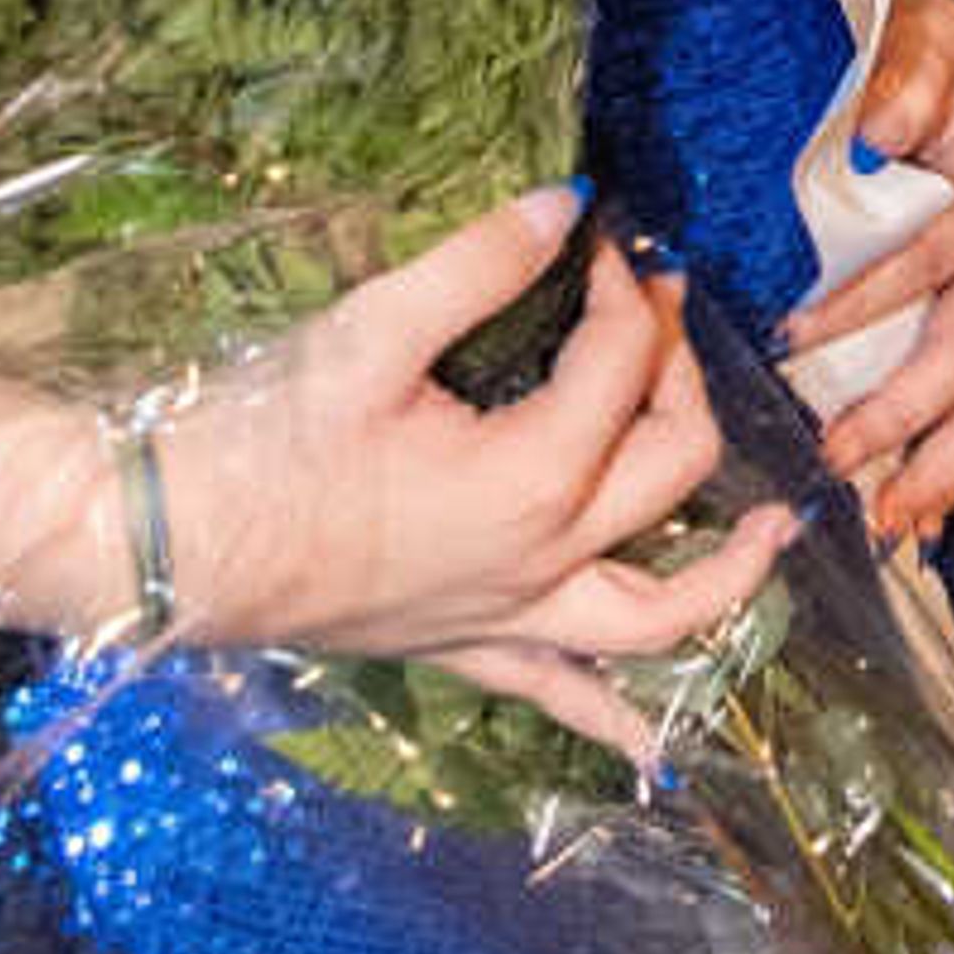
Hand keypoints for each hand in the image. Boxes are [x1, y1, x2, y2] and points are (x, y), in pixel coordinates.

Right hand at [164, 189, 788, 691]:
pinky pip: (564, 701)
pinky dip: (620, 719)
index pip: (619, 361)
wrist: (178, 544)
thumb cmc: (265, 438)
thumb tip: (566, 204)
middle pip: (670, 464)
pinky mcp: (465, 652)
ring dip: (729, 576)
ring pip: (659, 614)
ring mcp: (512, 619)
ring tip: (775, 534)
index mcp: (534, 475)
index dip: (620, 286)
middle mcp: (546, 560)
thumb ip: (479, 264)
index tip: (595, 235)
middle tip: (653, 315)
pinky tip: (658, 749)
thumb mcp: (373, 331)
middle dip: (678, 377)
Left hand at [779, 0, 953, 541]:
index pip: (931, 252)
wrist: (935, 52)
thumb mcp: (911, 38)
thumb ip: (899, 78)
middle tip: (838, 448)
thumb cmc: (916, 49)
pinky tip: (912, 518)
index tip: (794, 328)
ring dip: (940, 459)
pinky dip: (947, 466)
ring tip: (890, 515)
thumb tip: (878, 130)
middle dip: (906, 407)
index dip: (868, 295)